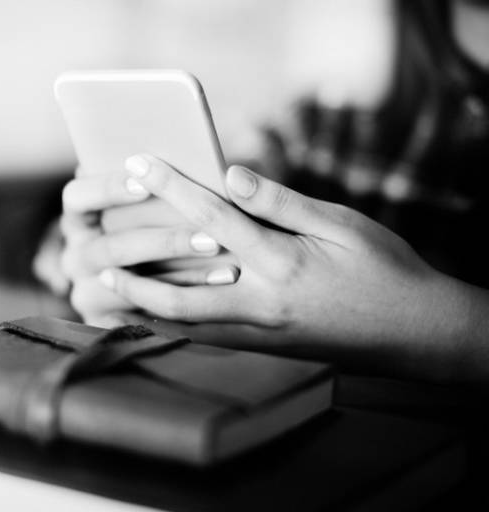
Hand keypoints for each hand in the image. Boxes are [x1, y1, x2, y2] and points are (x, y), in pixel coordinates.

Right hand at [59, 171, 238, 326]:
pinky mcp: (104, 320)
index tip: (147, 183)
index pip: (76, 197)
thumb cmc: (166, 223)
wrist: (169, 285)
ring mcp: (86, 291)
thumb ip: (160, 182)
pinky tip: (217, 285)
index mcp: (77, 218)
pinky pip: (141, 312)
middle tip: (211, 234)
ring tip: (225, 262)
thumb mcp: (155, 201)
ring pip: (125, 283)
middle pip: (109, 247)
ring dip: (177, 273)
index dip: (109, 189)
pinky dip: (182, 297)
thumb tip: (193, 166)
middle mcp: (75, 255)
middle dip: (163, 241)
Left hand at [98, 155, 484, 382]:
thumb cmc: (383, 269)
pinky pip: (203, 339)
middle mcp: (261, 303)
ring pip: (184, 326)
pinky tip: (149, 313)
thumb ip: (281, 203)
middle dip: (133, 271)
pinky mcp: (263, 348)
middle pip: (178, 292)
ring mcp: (259, 333)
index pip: (211, 218)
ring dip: (141, 309)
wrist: (413, 332)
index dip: (171, 187)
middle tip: (98, 253)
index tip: (139, 163)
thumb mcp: (342, 224)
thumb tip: (231, 174)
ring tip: (106, 291)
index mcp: (280, 263)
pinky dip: (170, 326)